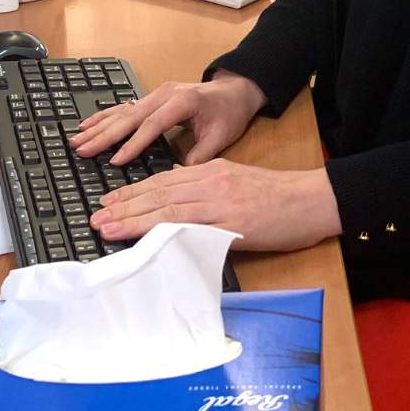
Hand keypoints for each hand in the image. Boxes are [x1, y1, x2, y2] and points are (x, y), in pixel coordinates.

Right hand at [69, 71, 265, 165]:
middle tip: (82, 150)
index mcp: (182, 101)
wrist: (235, 90)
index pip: (153, 125)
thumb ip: (200, 156)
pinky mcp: (153, 96)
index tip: (115, 161)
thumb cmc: (229, 112)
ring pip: (123, 110)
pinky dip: (105, 116)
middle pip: (130, 116)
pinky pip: (125, 106)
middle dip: (104, 135)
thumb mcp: (221, 136)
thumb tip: (178, 178)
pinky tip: (88, 124)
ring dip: (99, 126)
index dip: (133, 144)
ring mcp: (157, 93)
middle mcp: (165, 94)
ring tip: (76, 139)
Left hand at [89, 160, 340, 251]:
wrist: (313, 200)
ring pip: (168, 208)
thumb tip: (179, 202)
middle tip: (96, 216)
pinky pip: (191, 227)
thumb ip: (209, 190)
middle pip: (159, 193)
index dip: (133, 192)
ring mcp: (221, 202)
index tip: (109, 201)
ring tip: (107, 227)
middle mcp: (212, 181)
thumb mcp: (239, 184)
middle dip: (124, 205)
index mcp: (213, 171)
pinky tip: (145, 239)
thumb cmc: (280, 198)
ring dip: (134, 219)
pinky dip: (164, 232)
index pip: (164, 180)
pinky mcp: (232, 223)